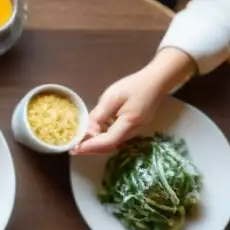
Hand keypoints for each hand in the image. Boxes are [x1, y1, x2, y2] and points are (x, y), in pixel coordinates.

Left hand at [72, 48, 195, 154]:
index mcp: (128, 124)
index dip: (90, 147)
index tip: (74, 148)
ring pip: (112, 142)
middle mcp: (133, 132)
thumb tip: (87, 130)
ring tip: (81, 141)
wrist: (156, 81)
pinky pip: (116, 136)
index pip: (107, 142)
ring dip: (96, 144)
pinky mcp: (134, 128)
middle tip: (74, 148)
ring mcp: (135, 131)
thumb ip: (99, 115)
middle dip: (90, 148)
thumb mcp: (112, 97)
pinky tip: (94, 132)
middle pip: (109, 146)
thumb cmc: (134, 86)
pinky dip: (103, 137)